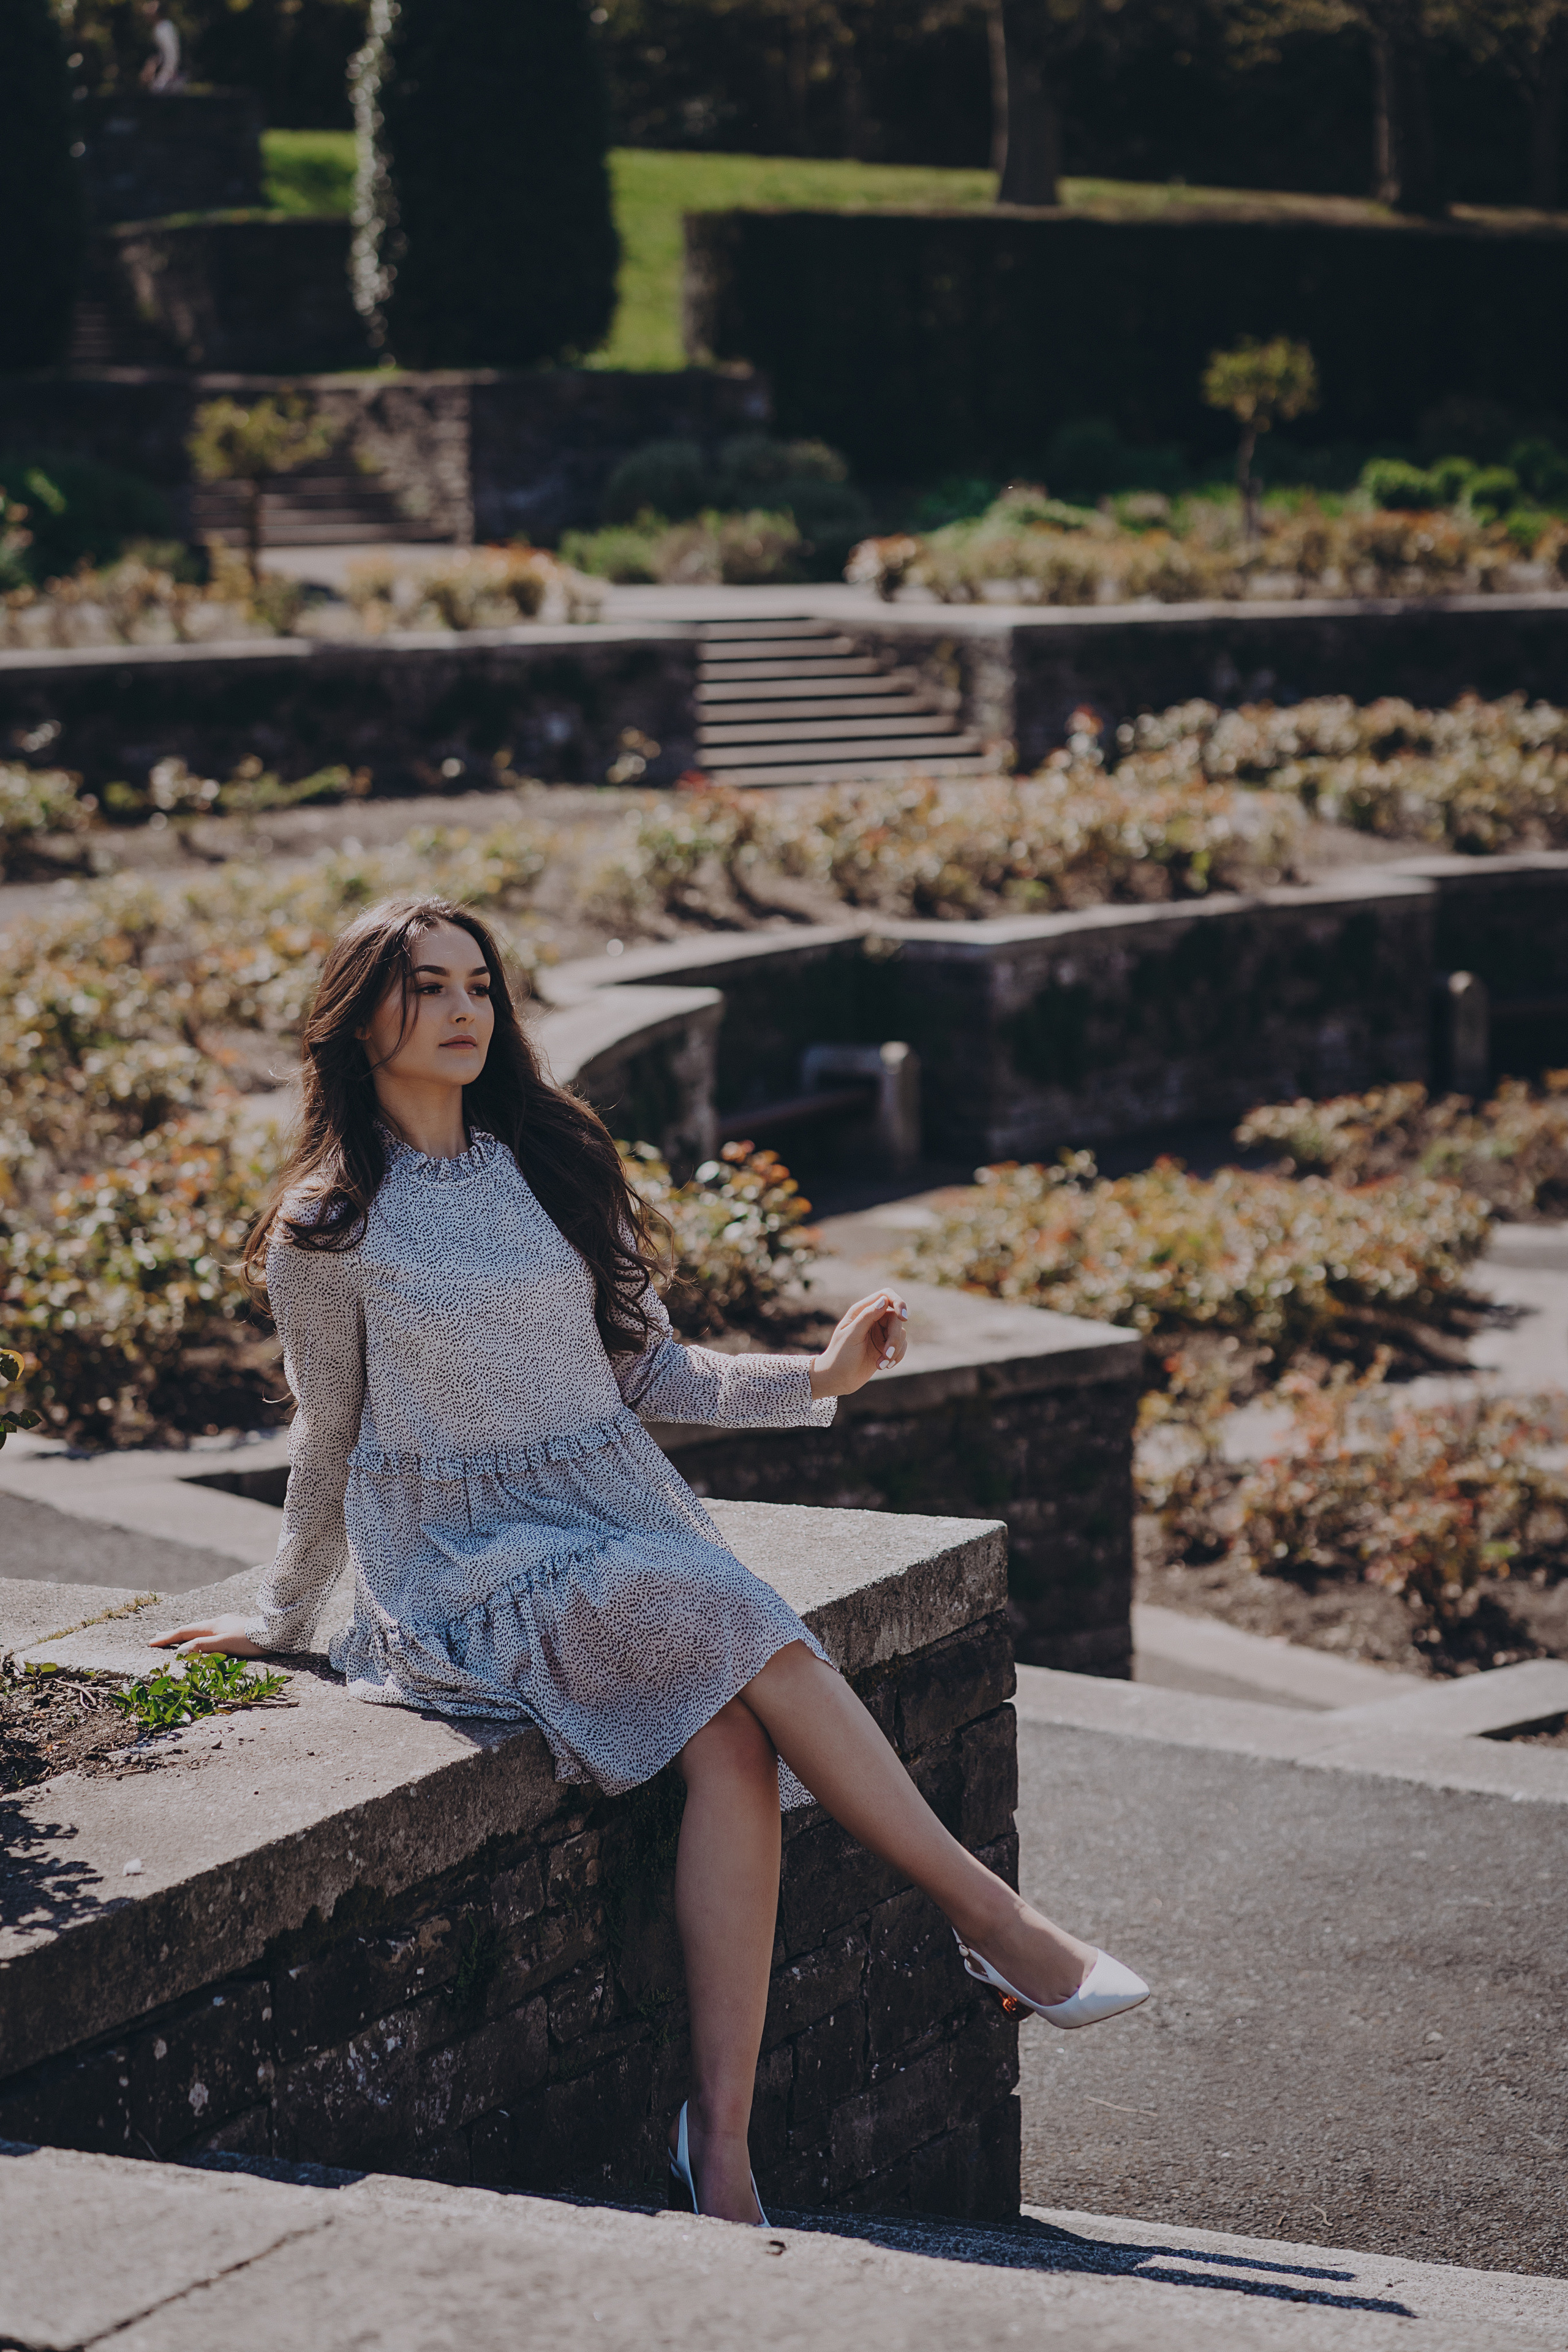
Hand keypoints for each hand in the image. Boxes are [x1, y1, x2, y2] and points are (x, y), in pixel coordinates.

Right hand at [149, 1615, 266, 1659]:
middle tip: (157, 1637)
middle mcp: (218, 1622)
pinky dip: (199, 1636)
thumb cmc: (250, 1640)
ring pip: (201, 1630)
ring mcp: (227, 1624)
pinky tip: (204, 1638)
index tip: (150, 1642)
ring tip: (177, 1638)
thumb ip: (202, 1647)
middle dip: (173, 1634)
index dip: (167, 1638)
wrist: (276, 1633)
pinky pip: (210, 1632)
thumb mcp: (224, 1644)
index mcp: (212, 1625)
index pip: (184, 1632)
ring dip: (186, 1634)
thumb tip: (180, 1650)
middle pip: (191, 1628)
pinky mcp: (236, 1629)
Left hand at [808, 1290, 908, 1397]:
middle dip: (894, 1338)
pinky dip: (897, 1357)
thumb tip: (884, 1300)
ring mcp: (881, 1333)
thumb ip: (867, 1316)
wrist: (838, 1379)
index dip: (898, 1302)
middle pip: (897, 1318)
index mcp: (861, 1311)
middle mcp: (873, 1319)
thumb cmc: (840, 1356)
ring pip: (901, 1333)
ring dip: (895, 1351)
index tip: (903, 1317)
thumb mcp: (852, 1335)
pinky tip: (884, 1366)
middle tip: (887, 1354)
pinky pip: (902, 1346)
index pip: (885, 1296)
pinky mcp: (886, 1347)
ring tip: (881, 1365)